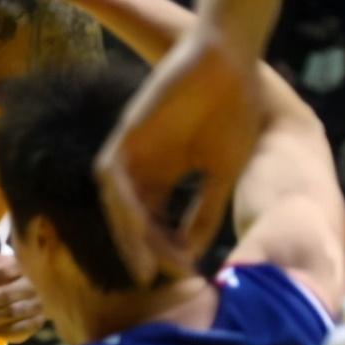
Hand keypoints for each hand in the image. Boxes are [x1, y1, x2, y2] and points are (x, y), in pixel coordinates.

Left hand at [95, 24, 261, 283]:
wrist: (229, 64)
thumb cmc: (233, 113)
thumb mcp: (222, 173)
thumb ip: (206, 211)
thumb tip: (195, 254)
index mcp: (166, 177)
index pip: (155, 223)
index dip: (164, 251)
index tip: (181, 276)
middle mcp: (144, 167)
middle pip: (131, 218)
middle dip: (139, 249)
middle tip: (149, 279)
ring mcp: (133, 150)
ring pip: (118, 201)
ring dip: (127, 231)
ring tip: (142, 260)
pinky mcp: (126, 132)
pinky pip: (111, 173)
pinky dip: (121, 200)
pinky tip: (137, 222)